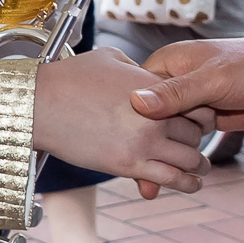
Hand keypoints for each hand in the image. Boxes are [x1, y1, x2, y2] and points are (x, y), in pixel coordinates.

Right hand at [34, 49, 207, 193]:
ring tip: (200, 169)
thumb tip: (144, 71)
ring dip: (197, 165)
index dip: (201, 112)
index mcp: (152, 86)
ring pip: (188, 159)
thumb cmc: (69, 78)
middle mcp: (154, 115)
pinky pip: (169, 178)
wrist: (42, 104)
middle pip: (195, 133)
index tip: (198, 119)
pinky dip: (186, 183)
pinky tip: (192, 184)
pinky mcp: (128, 164)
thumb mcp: (110, 58)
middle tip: (198, 146)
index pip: (195, 102)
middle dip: (199, 140)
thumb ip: (135, 67)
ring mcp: (143, 141)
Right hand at [131, 36, 243, 195]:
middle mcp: (171, 85)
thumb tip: (136, 103)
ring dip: (158, 159)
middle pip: (146, 120)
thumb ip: (176, 94)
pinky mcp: (200, 123)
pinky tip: (165, 183)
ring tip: (149, 187)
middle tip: (131, 173)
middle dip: (140, 147)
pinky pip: (180, 143)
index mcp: (166, 65)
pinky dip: (174, 161)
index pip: (135, 94)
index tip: (118, 146)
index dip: (128, 120)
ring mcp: (185, 106)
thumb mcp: (212, 79)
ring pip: (162, 136)